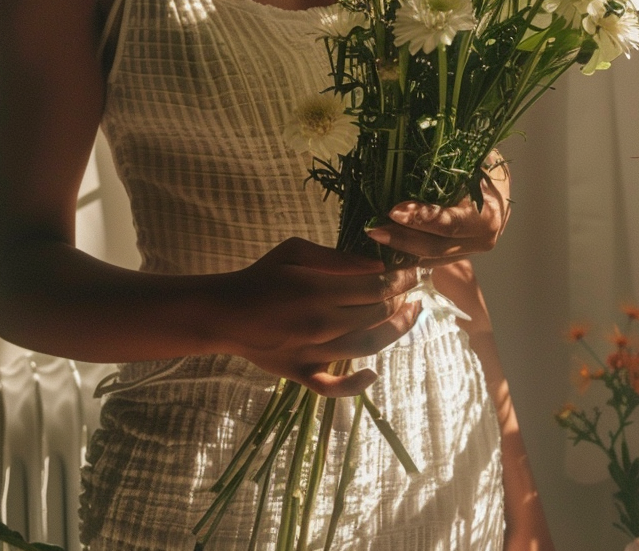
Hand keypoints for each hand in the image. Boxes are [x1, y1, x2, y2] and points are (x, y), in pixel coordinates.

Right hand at [215, 237, 420, 396]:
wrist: (225, 312)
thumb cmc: (261, 275)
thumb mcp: (294, 251)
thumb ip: (336, 258)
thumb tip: (376, 266)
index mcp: (318, 290)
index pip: (376, 288)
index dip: (400, 280)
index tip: (413, 273)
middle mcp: (321, 324)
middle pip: (377, 316)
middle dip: (401, 302)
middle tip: (412, 292)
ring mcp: (312, 353)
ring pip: (366, 347)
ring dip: (393, 333)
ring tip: (408, 318)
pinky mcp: (301, 374)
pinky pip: (334, 388)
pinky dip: (356, 386)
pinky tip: (372, 374)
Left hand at [366, 152, 510, 267]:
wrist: (499, 188)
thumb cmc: (483, 166)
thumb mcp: (475, 157)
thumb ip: (454, 155)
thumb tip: (420, 133)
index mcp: (486, 215)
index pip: (451, 222)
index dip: (423, 218)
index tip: (395, 210)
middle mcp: (479, 240)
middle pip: (436, 247)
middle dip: (402, 238)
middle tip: (373, 228)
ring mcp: (466, 252)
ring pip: (428, 259)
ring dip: (397, 250)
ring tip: (371, 237)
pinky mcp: (454, 257)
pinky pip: (425, 261)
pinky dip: (402, 257)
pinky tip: (378, 252)